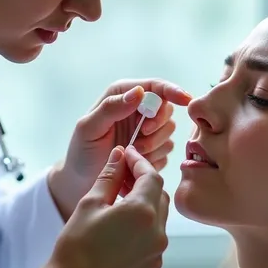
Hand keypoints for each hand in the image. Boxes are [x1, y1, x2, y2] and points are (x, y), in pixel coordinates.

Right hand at [25, 146, 169, 267]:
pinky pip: (154, 242)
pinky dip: (143, 231)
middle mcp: (158, 233)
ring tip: (120, 206)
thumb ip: (110, 176)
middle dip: (144, 184)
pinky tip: (121, 232)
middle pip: (159, 196)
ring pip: (159, 220)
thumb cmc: (76, 245)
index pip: (151, 176)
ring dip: (145, 208)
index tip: (127, 156)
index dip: (140, 163)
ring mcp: (157, 254)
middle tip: (122, 178)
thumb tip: (120, 155)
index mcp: (142, 212)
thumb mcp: (90, 203)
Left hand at [48, 79, 190, 218]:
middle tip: (141, 136)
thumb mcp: (89, 127)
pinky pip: (167, 151)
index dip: (173, 90)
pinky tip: (136, 163)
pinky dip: (154, 158)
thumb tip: (139, 92)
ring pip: (169, 131)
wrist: (82, 181)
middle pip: (167, 109)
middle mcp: (138, 110)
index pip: (155, 87)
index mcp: (123, 96)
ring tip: (132, 153)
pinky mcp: (154, 150)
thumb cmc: (82, 151)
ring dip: (154, 144)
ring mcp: (147, 131)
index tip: (185, 100)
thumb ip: (112, 107)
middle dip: (158, 124)